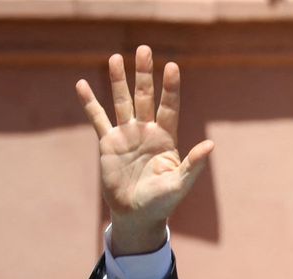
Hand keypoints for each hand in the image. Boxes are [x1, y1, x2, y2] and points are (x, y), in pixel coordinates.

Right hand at [75, 45, 213, 255]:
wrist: (136, 215)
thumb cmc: (162, 202)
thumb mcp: (180, 184)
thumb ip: (193, 164)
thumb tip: (210, 145)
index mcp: (166, 139)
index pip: (169, 107)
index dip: (170, 88)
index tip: (172, 66)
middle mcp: (146, 132)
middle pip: (144, 97)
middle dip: (144, 75)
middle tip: (145, 49)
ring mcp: (127, 135)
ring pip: (121, 102)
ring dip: (118, 81)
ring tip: (115, 57)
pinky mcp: (108, 143)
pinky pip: (97, 118)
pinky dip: (90, 102)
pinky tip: (82, 84)